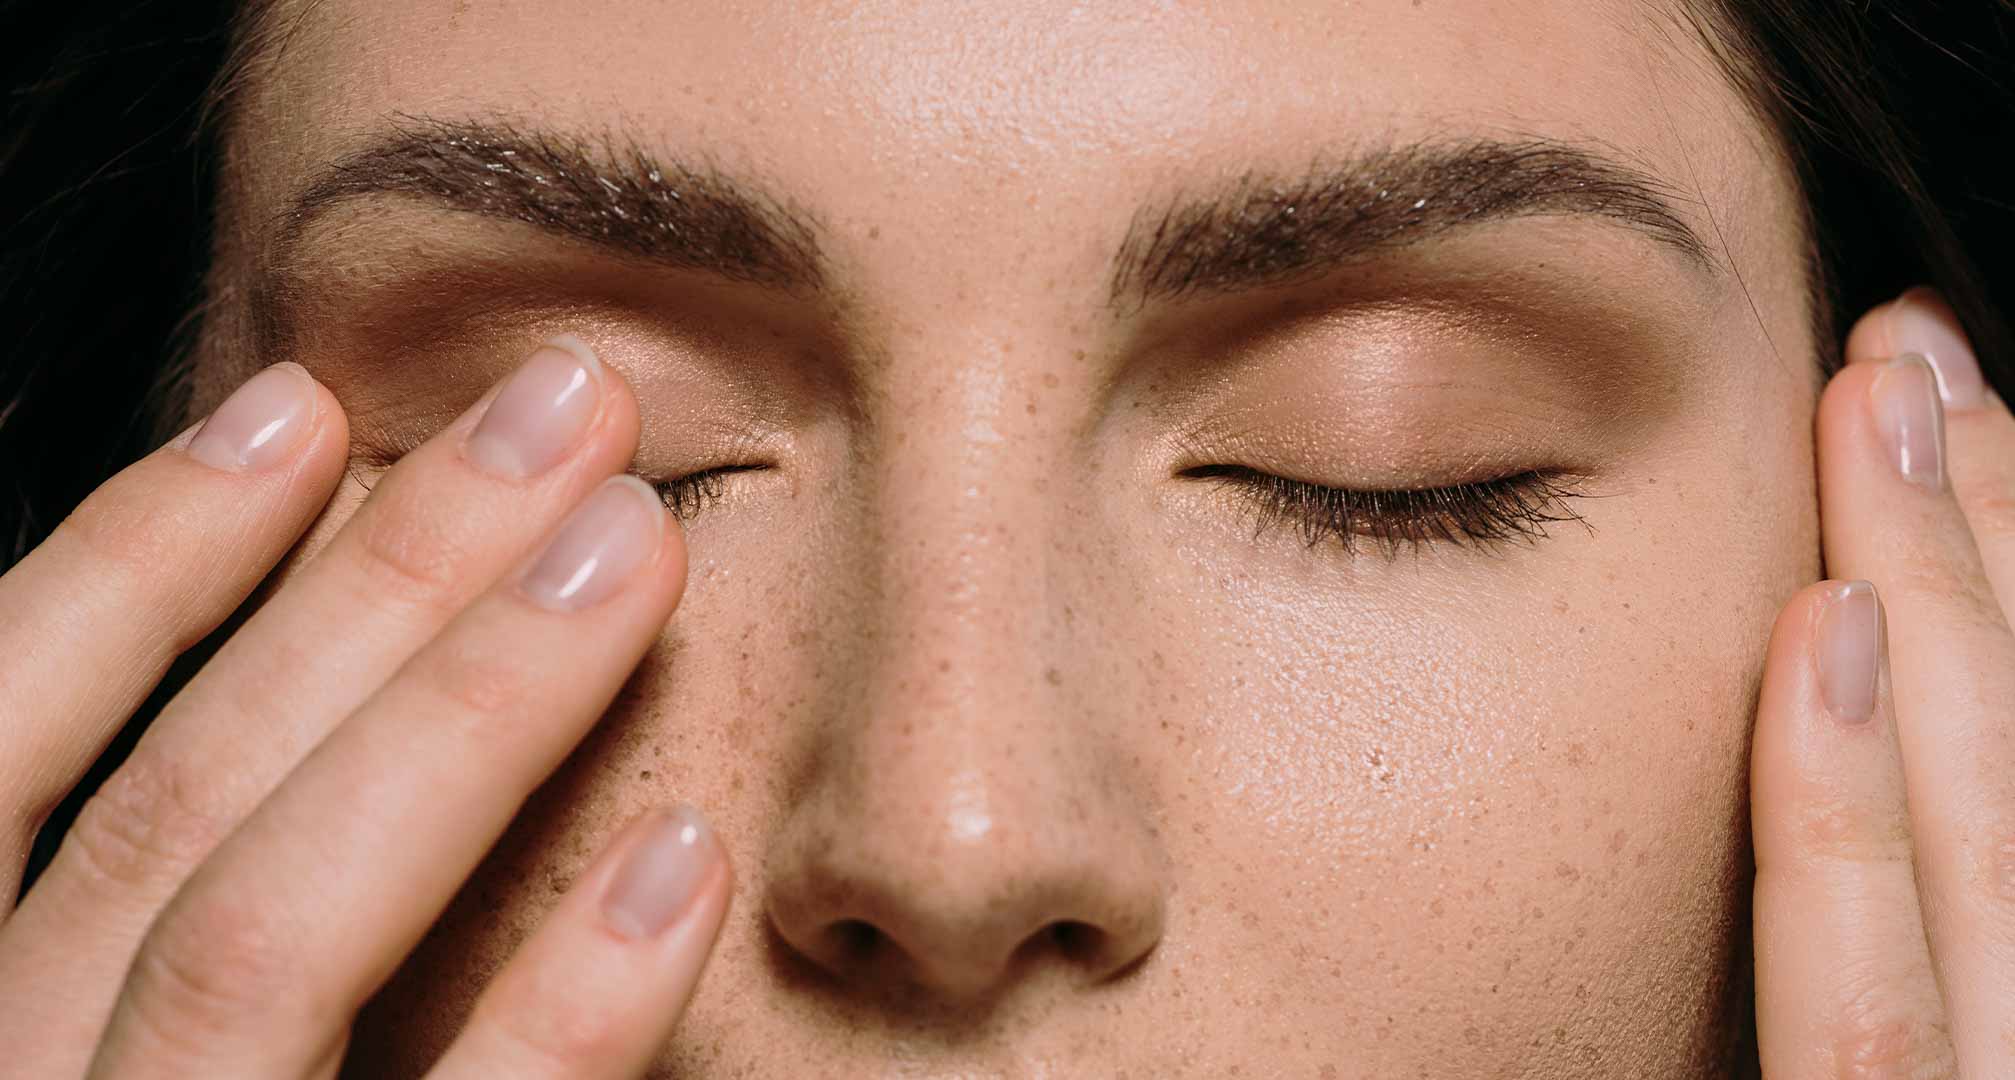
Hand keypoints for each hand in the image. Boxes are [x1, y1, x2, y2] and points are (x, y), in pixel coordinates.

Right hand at [0, 339, 730, 1076]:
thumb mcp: (112, 1028)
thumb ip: (166, 912)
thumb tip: (327, 671)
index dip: (134, 560)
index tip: (300, 403)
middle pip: (179, 805)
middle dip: (375, 583)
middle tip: (566, 409)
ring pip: (268, 933)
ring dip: (464, 713)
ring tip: (635, 542)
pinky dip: (563, 1009)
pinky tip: (685, 860)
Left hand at [1752, 288, 2014, 1075]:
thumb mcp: (1889, 988)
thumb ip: (1872, 894)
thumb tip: (1839, 631)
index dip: (2001, 564)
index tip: (1944, 405)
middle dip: (1978, 540)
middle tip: (1901, 355)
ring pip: (1981, 841)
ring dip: (1940, 606)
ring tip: (1878, 416)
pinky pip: (1863, 1011)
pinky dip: (1846, 814)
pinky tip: (1821, 640)